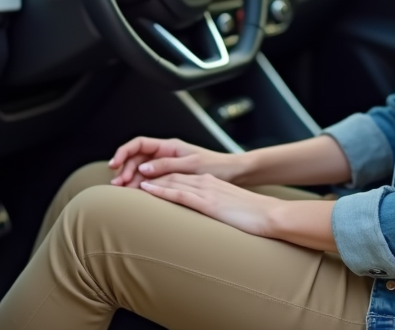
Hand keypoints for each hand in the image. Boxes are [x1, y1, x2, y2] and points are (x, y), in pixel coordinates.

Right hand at [108, 136, 245, 187]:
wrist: (234, 174)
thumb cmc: (217, 166)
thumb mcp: (191, 164)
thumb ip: (167, 165)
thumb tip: (143, 168)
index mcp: (169, 146)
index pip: (138, 144)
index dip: (123, 152)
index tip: (114, 164)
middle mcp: (166, 155)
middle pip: (136, 159)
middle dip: (124, 169)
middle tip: (118, 184)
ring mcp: (168, 167)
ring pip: (141, 171)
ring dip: (131, 180)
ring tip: (123, 192)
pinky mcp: (172, 179)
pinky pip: (152, 181)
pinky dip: (142, 187)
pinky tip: (137, 195)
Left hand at [139, 173, 277, 236]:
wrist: (269, 215)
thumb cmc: (251, 216)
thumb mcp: (226, 209)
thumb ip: (211, 209)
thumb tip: (199, 219)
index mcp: (209, 182)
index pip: (177, 176)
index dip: (156, 178)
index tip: (139, 182)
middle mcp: (204, 182)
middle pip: (169, 175)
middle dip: (146, 177)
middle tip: (126, 180)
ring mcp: (205, 191)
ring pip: (170, 181)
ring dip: (147, 181)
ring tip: (128, 183)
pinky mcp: (207, 202)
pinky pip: (179, 193)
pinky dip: (160, 190)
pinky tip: (146, 190)